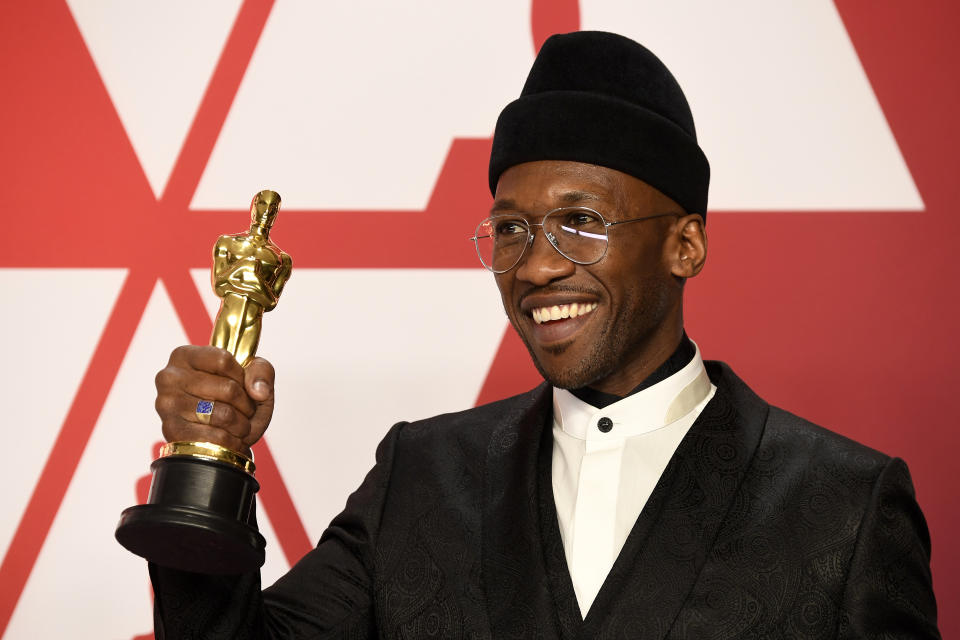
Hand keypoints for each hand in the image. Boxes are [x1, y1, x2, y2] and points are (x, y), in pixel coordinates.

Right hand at [154, 346, 275, 453]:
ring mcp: (168, 405)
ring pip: (224, 415)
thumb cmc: (233, 402)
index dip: (242, 376)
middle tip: (245, 411)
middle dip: (247, 405)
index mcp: (185, 356)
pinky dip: (231, 442)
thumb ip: (261, 372)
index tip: (242, 385)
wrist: (218, 442)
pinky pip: (216, 438)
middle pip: (228, 389)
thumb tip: (258, 391)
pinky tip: (228, 440)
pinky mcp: (171, 432)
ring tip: (238, 426)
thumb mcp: (252, 378)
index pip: (223, 360)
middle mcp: (169, 377)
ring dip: (241, 425)